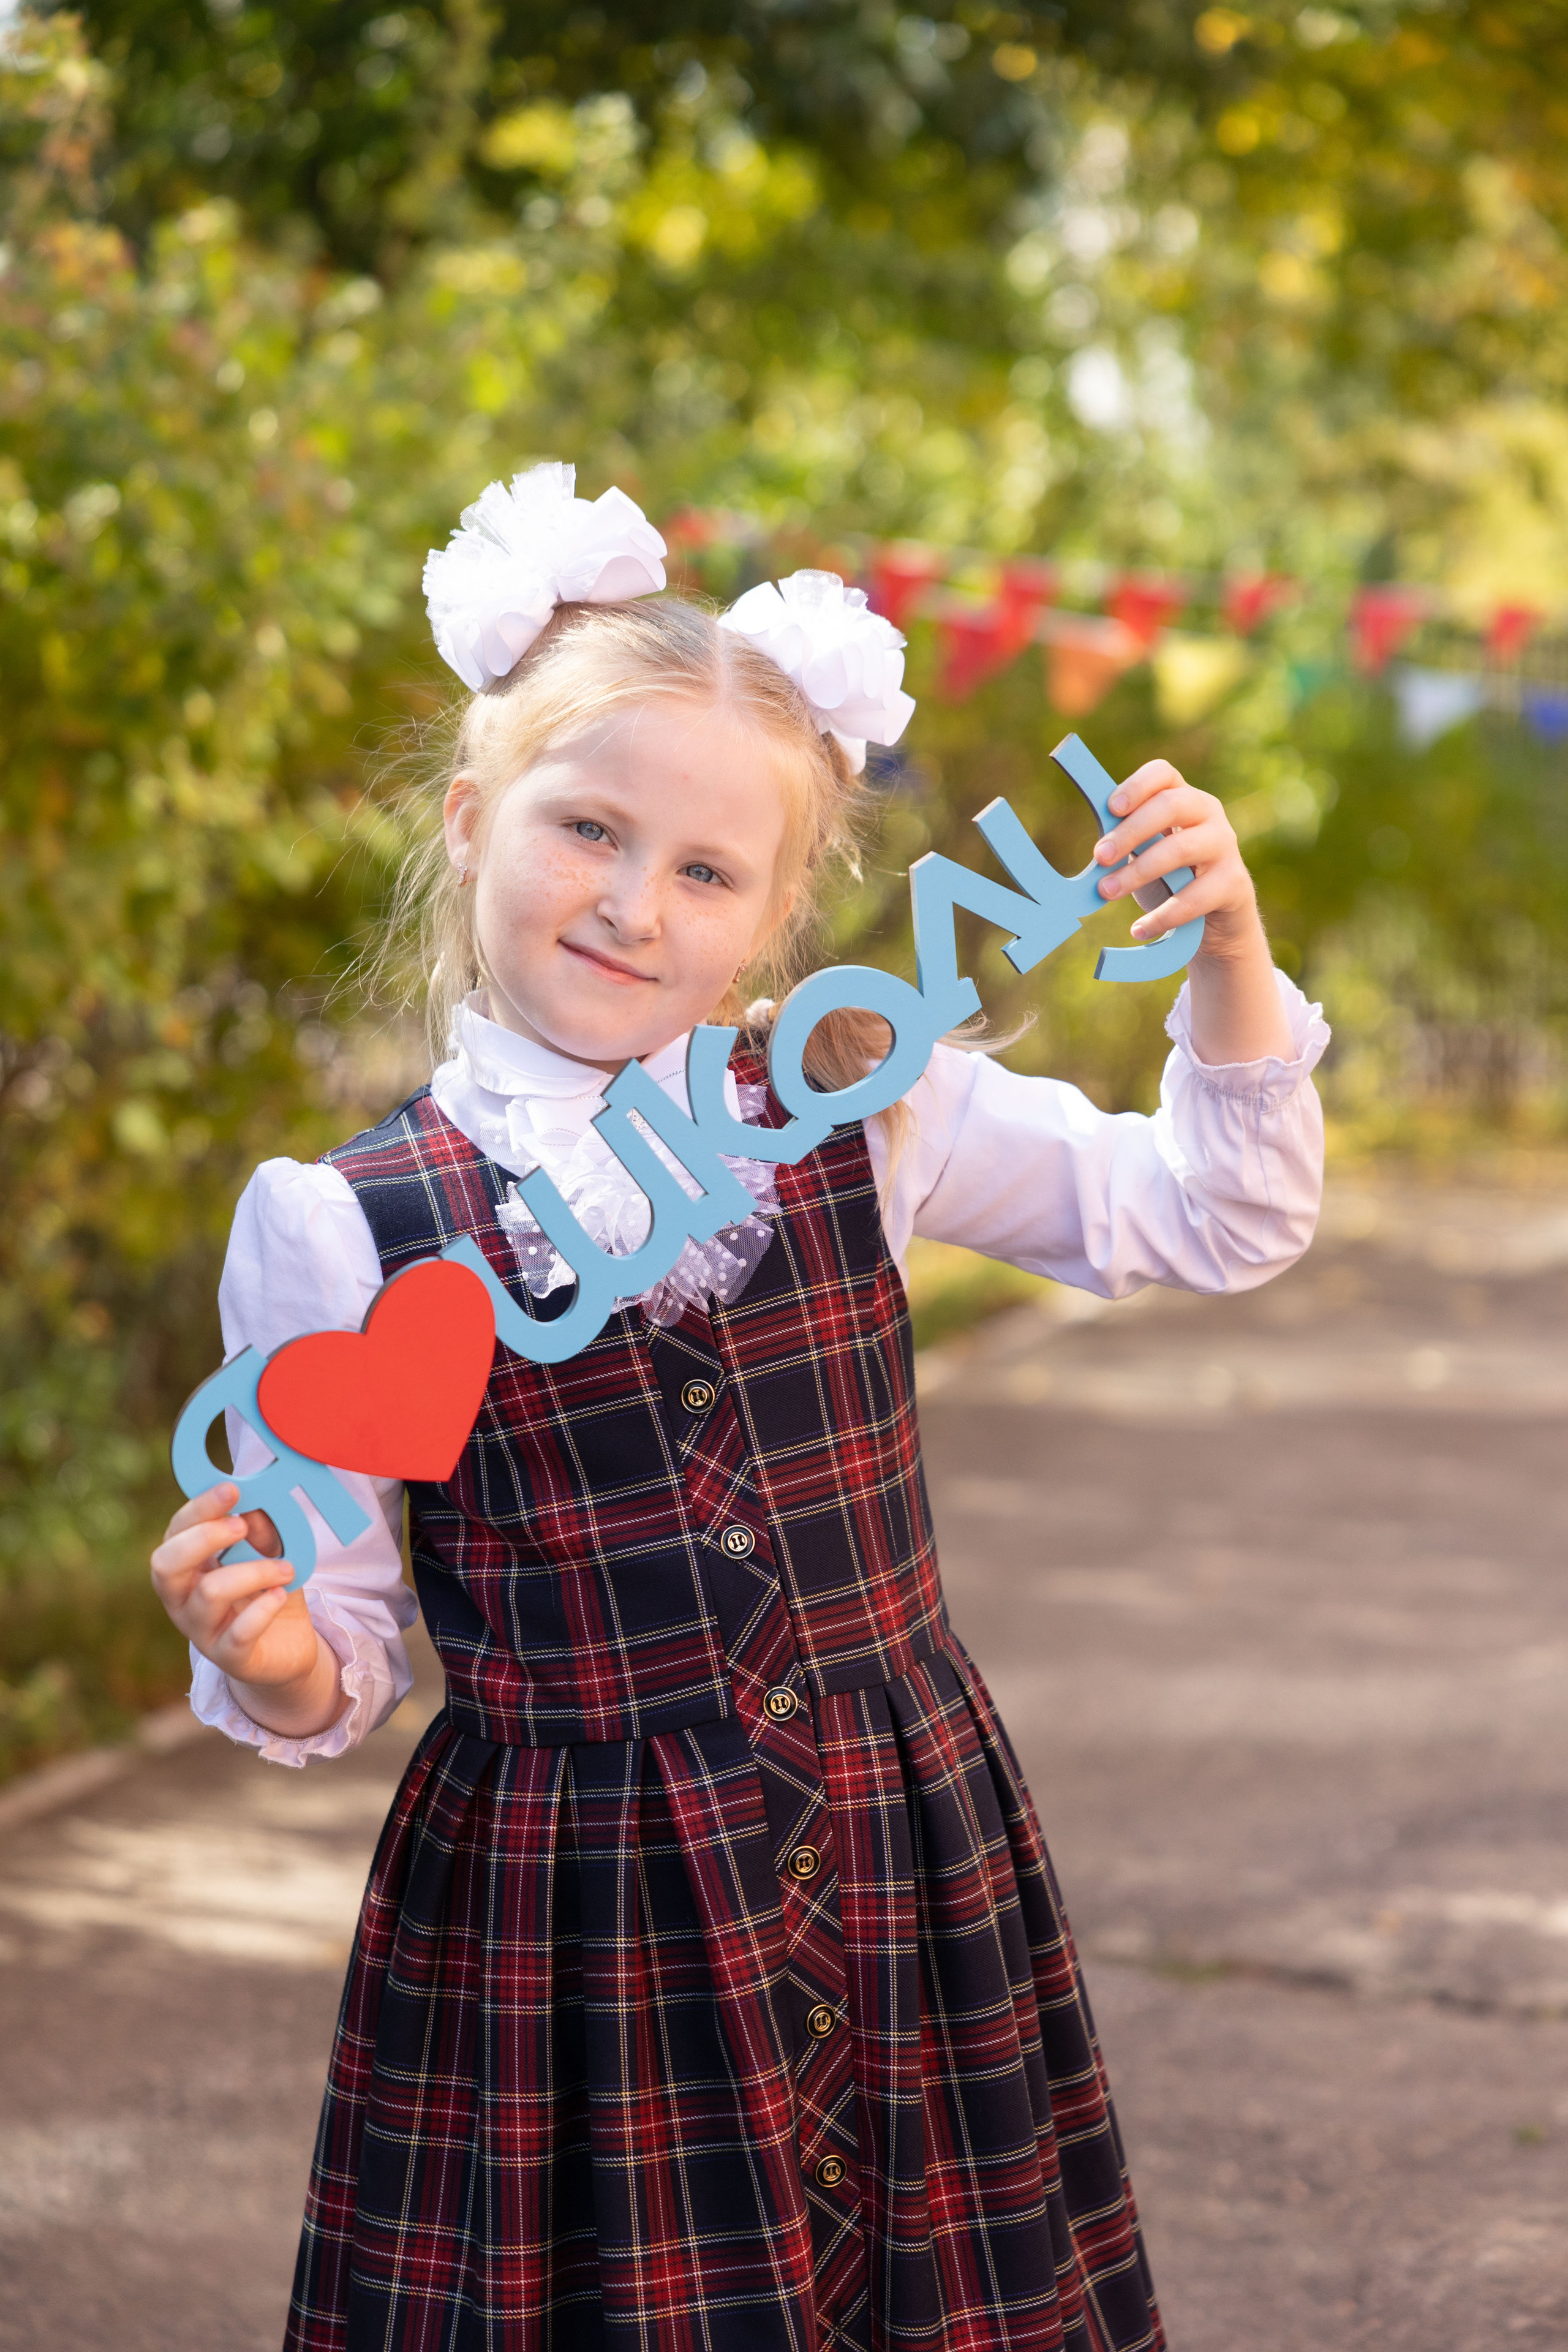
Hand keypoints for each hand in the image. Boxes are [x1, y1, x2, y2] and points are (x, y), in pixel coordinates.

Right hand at [150, 1481, 319, 1692]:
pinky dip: (262, 1610)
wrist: (287, 1646)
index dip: (199, 1508)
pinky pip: (237, 1634)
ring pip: (209, 1593)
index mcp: (186, 1566)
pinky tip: (281, 1596)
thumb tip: (254, 1508)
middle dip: (204, 1537)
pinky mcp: (229, 1657)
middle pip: (166, 1564)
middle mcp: (182, 1599)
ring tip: (285, 1568)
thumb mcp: (268, 1553)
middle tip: (243, 1526)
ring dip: (252, 1572)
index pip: (175, 1531)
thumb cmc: (267, 1592)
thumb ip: (261, 1531)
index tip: (232, 1489)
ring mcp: (201, 1631)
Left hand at [1092, 758, 1260, 958]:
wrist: (1214, 923)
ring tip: (1107, 892)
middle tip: (1100, 856)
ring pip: (1180, 849)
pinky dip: (1163, 914)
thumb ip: (1127, 842)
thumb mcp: (1147, 854)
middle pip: (1170, 806)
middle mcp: (1209, 813)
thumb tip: (1097, 849)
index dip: (1137, 785)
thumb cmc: (1172, 880)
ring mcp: (1225, 846)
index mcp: (1183, 798)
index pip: (1163, 773)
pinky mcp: (1234, 883)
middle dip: (1130, 831)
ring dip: (1138, 872)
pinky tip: (1138, 929)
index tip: (1111, 807)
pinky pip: (1195, 896)